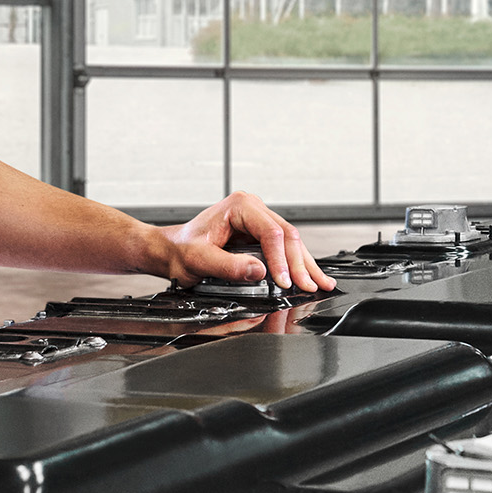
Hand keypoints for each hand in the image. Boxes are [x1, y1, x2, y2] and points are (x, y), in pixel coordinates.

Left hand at [154, 191, 330, 292]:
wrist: (170, 250)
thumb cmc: (180, 250)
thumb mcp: (200, 260)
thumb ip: (229, 266)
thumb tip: (259, 271)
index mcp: (239, 206)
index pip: (271, 232)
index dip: (281, 259)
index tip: (285, 281)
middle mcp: (252, 209)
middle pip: (287, 236)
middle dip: (300, 264)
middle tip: (309, 286)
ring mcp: (258, 221)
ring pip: (291, 242)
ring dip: (305, 264)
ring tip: (321, 283)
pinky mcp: (260, 235)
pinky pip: (284, 248)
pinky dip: (296, 264)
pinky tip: (310, 275)